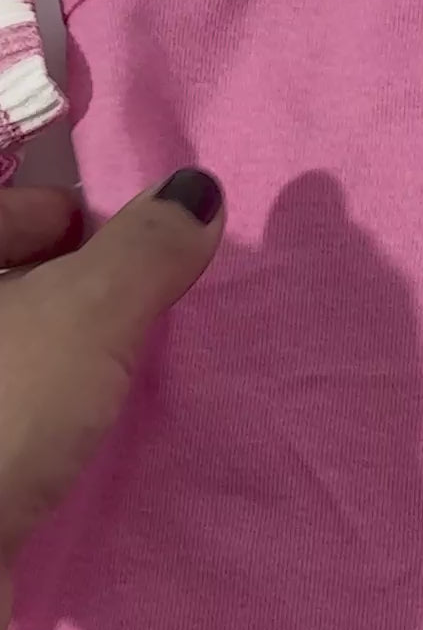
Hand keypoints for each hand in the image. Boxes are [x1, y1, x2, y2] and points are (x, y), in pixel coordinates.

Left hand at [0, 170, 222, 625]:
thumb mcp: (89, 308)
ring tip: (129, 370)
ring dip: (63, 361)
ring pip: (13, 359)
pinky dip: (44, 422)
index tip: (116, 237)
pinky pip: (9, 423)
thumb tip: (197, 193)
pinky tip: (92, 437)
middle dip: (72, 288)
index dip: (56, 210)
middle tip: (138, 300)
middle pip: (10, 287)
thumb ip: (146, 246)